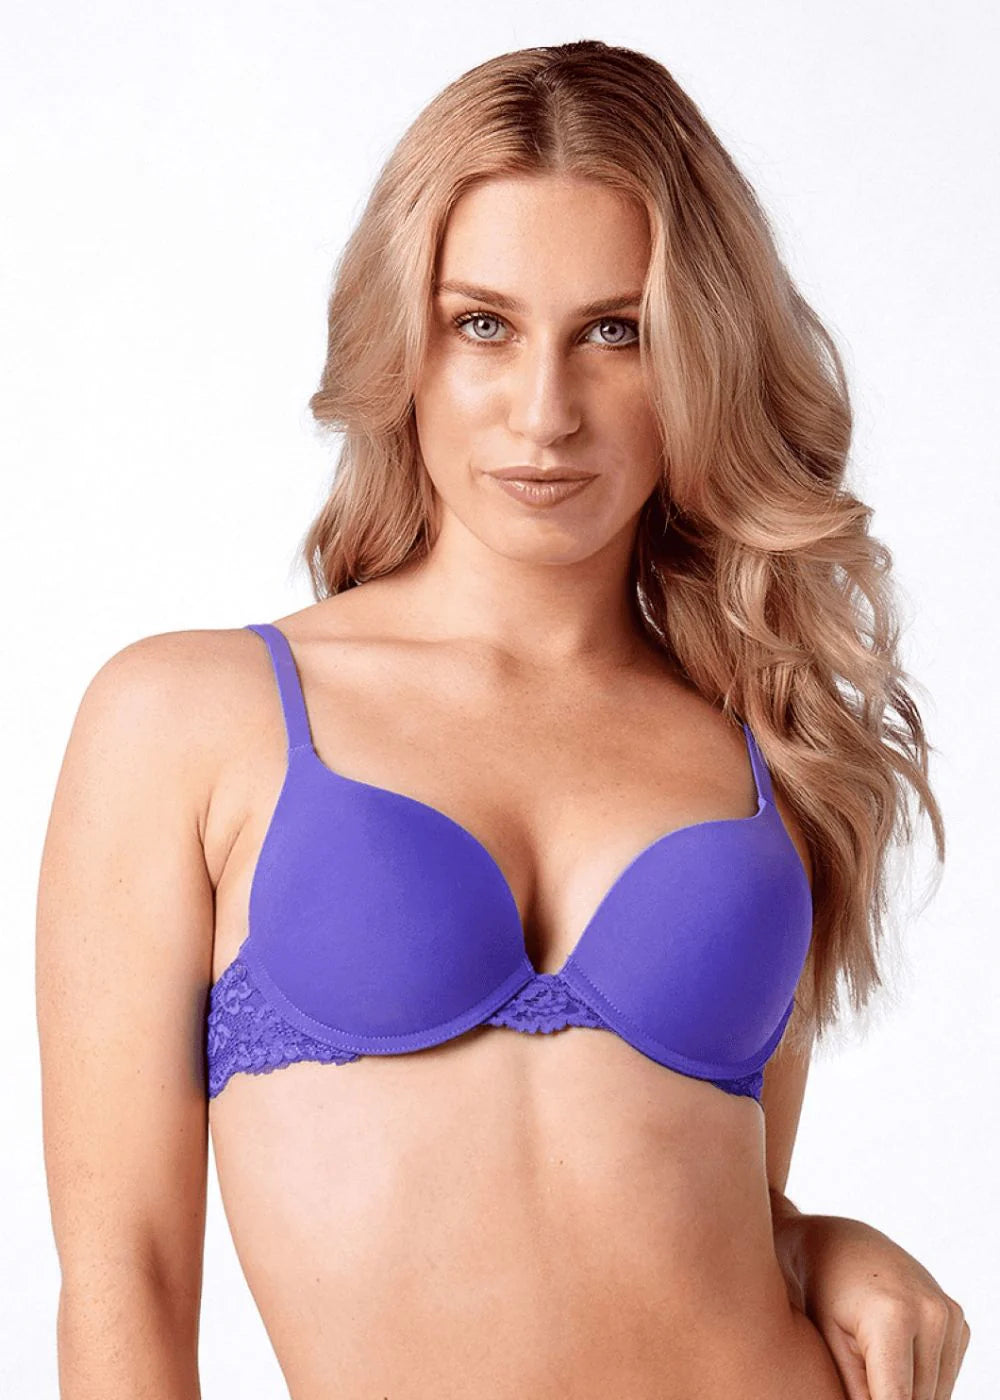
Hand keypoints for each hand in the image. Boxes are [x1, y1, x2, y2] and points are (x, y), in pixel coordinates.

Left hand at [771, 1201, 970, 1399]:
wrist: (843, 1244)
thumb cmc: (826, 1292)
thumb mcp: (832, 1343)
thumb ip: (857, 1389)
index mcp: (894, 1316)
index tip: (866, 1395)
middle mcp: (931, 1313)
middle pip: (920, 1399)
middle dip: (891, 1399)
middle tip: (864, 1378)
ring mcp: (949, 1314)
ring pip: (937, 1392)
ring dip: (909, 1393)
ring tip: (874, 1366)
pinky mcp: (957, 1319)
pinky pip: (946, 1374)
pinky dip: (923, 1378)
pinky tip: (895, 1354)